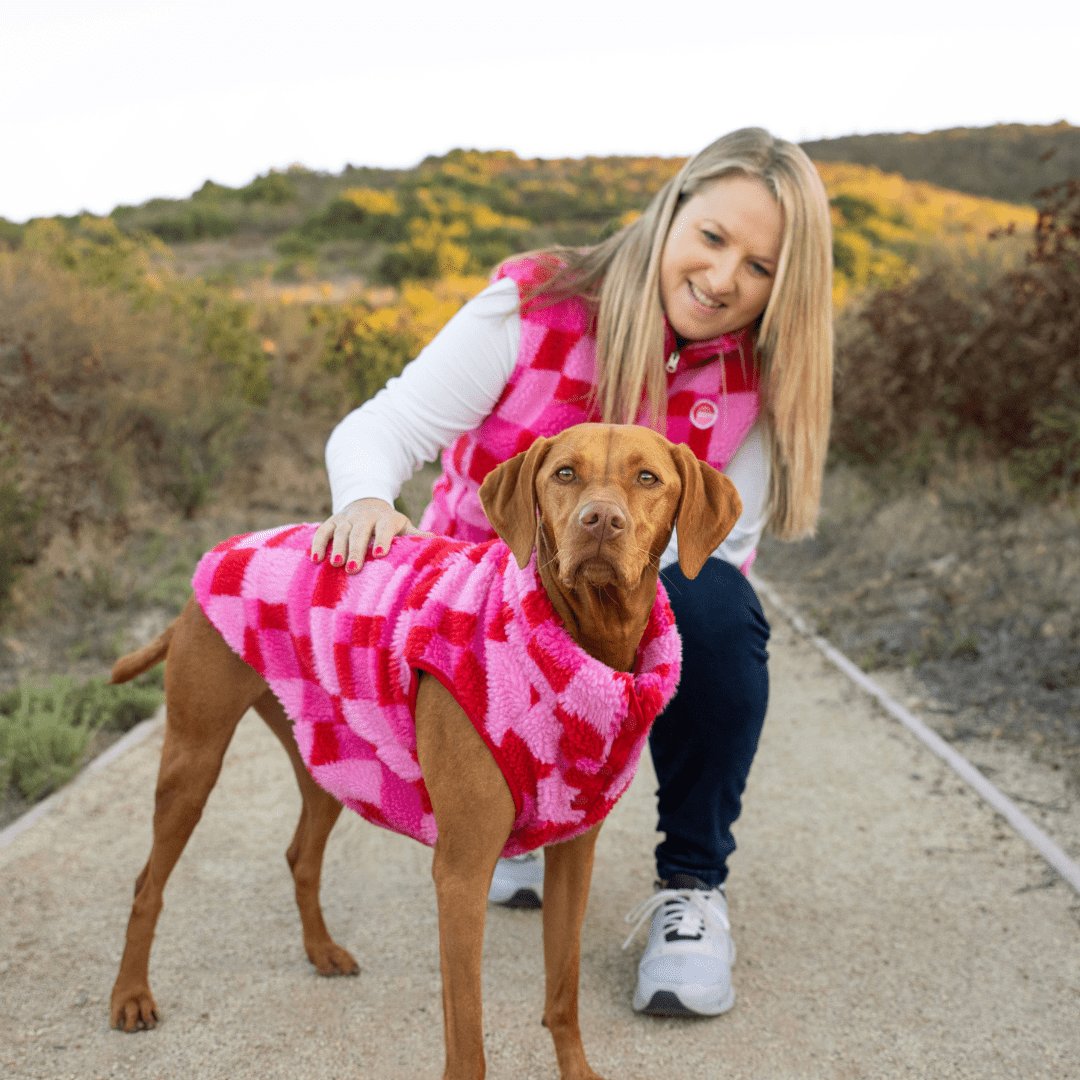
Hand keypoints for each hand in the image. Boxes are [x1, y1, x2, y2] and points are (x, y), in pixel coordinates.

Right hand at [310, 498, 429, 572]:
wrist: (367, 503)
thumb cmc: (389, 524)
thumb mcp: (402, 527)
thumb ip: (415, 535)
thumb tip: (438, 542)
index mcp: (386, 519)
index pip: (384, 528)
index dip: (382, 539)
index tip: (380, 554)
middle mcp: (365, 516)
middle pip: (360, 531)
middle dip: (356, 549)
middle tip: (353, 569)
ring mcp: (347, 518)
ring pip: (340, 530)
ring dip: (336, 547)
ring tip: (335, 564)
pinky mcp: (332, 521)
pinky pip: (322, 530)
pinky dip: (317, 543)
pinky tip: (315, 559)